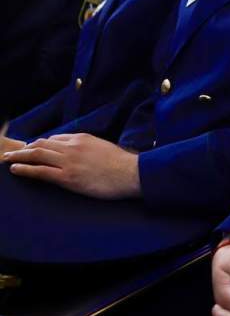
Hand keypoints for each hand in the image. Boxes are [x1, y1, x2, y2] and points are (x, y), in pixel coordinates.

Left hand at [2, 133, 140, 198]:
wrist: (131, 174)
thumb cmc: (122, 164)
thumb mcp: (104, 148)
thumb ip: (88, 147)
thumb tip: (80, 152)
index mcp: (82, 138)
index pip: (55, 138)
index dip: (41, 144)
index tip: (33, 150)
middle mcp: (72, 147)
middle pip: (41, 144)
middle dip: (24, 148)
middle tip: (12, 152)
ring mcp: (68, 162)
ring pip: (37, 155)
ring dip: (18, 156)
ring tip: (7, 159)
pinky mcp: (67, 177)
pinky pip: (40, 171)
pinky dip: (25, 169)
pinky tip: (15, 169)